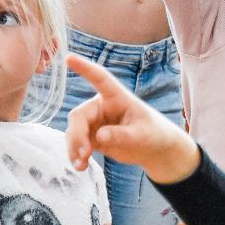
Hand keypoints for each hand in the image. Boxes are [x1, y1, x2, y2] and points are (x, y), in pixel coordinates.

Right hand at [65, 54, 199, 183]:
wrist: (155, 150)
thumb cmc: (154, 134)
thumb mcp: (142, 135)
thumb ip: (122, 135)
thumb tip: (99, 137)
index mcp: (118, 98)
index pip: (101, 80)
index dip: (85, 69)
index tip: (69, 57)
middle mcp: (102, 107)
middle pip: (79, 116)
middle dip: (77, 134)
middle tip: (84, 152)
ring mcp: (95, 122)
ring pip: (74, 131)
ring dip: (74, 147)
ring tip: (81, 164)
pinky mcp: (92, 137)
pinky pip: (77, 144)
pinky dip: (76, 155)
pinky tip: (81, 167)